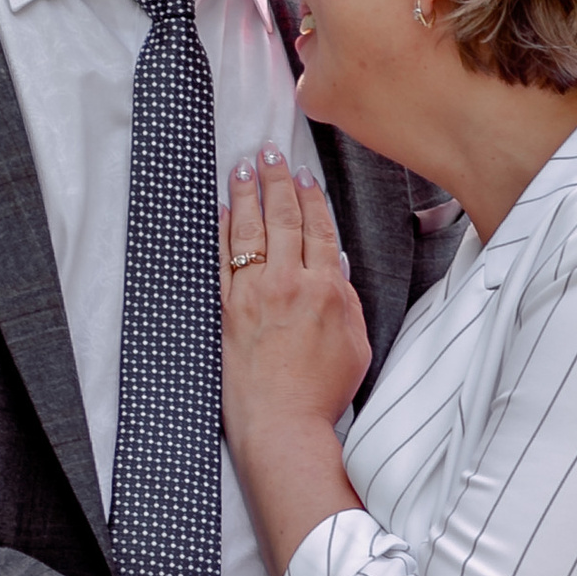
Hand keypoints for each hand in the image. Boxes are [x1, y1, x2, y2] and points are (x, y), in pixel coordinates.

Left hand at [221, 150, 370, 433]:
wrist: (282, 423)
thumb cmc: (321, 393)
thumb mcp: (356, 344)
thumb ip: (347, 302)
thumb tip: (336, 268)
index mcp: (326, 289)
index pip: (319, 229)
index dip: (311, 197)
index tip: (304, 174)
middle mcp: (288, 283)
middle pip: (283, 219)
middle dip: (277, 180)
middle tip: (270, 152)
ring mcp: (253, 294)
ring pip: (249, 231)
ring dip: (246, 194)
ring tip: (244, 168)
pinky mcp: (226, 309)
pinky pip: (221, 260)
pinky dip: (221, 232)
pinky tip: (221, 212)